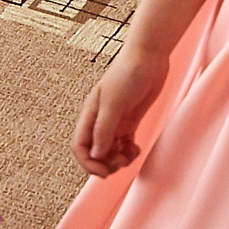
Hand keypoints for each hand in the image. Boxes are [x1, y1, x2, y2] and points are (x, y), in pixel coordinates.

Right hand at [73, 46, 170, 175]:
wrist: (149, 56)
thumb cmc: (128, 73)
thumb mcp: (114, 102)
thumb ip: (104, 129)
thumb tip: (95, 155)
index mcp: (90, 115)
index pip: (80, 147)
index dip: (88, 163)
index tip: (105, 172)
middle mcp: (100, 120)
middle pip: (95, 153)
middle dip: (106, 164)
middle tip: (121, 162)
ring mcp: (116, 121)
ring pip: (110, 151)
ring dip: (119, 160)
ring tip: (131, 154)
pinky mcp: (130, 120)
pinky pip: (124, 145)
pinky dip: (129, 152)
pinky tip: (137, 148)